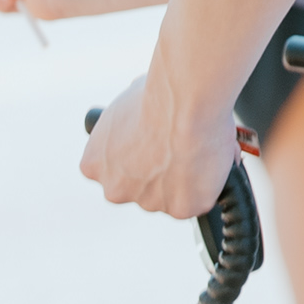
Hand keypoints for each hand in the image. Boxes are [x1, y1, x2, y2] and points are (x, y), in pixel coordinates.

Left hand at [80, 74, 240, 221]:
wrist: (185, 102)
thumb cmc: (157, 94)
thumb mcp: (124, 106)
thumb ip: (126, 128)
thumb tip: (144, 122)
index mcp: (94, 164)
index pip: (113, 170)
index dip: (137, 156)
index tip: (152, 144)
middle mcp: (115, 190)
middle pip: (140, 187)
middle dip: (157, 172)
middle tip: (177, 146)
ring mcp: (148, 203)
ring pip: (170, 195)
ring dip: (183, 178)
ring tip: (197, 146)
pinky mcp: (181, 209)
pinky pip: (197, 200)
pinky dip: (207, 184)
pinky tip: (209, 158)